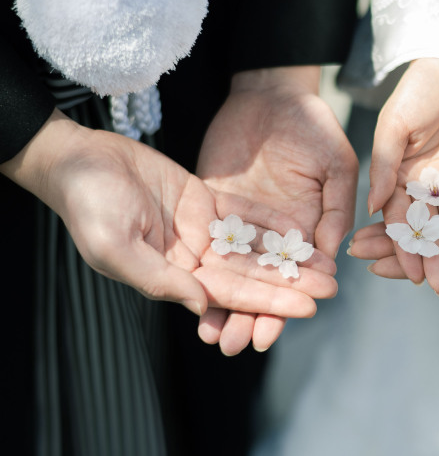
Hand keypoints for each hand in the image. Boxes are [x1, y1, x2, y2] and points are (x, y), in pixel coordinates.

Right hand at [0, 110, 329, 318]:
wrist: (79, 158)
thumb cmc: (88, 204)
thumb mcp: (116, 246)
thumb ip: (160, 279)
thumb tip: (204, 304)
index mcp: (172, 276)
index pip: (231, 294)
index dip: (271, 301)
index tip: (308, 307)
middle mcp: (192, 258)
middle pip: (252, 274)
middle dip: (291, 283)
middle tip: (332, 289)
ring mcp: (200, 229)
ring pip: (254, 247)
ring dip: (289, 256)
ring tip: (327, 264)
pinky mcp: (204, 201)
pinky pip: (246, 214)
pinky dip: (273, 224)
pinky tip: (302, 231)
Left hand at [195, 66, 357, 353]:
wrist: (271, 93)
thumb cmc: (314, 124)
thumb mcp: (337, 163)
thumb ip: (336, 207)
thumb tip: (331, 256)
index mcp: (306, 227)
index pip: (296, 276)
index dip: (287, 302)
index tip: (277, 329)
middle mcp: (273, 234)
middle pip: (260, 283)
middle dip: (251, 315)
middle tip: (239, 344)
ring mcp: (240, 222)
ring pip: (230, 272)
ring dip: (223, 304)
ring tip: (214, 336)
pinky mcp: (211, 207)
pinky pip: (204, 245)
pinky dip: (197, 272)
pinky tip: (189, 296)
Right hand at [356, 58, 438, 294]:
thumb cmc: (417, 91)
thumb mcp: (395, 125)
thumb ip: (385, 165)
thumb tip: (373, 208)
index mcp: (395, 175)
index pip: (398, 219)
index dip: (404, 247)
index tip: (410, 273)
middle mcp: (420, 185)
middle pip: (425, 229)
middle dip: (431, 259)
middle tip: (438, 288)